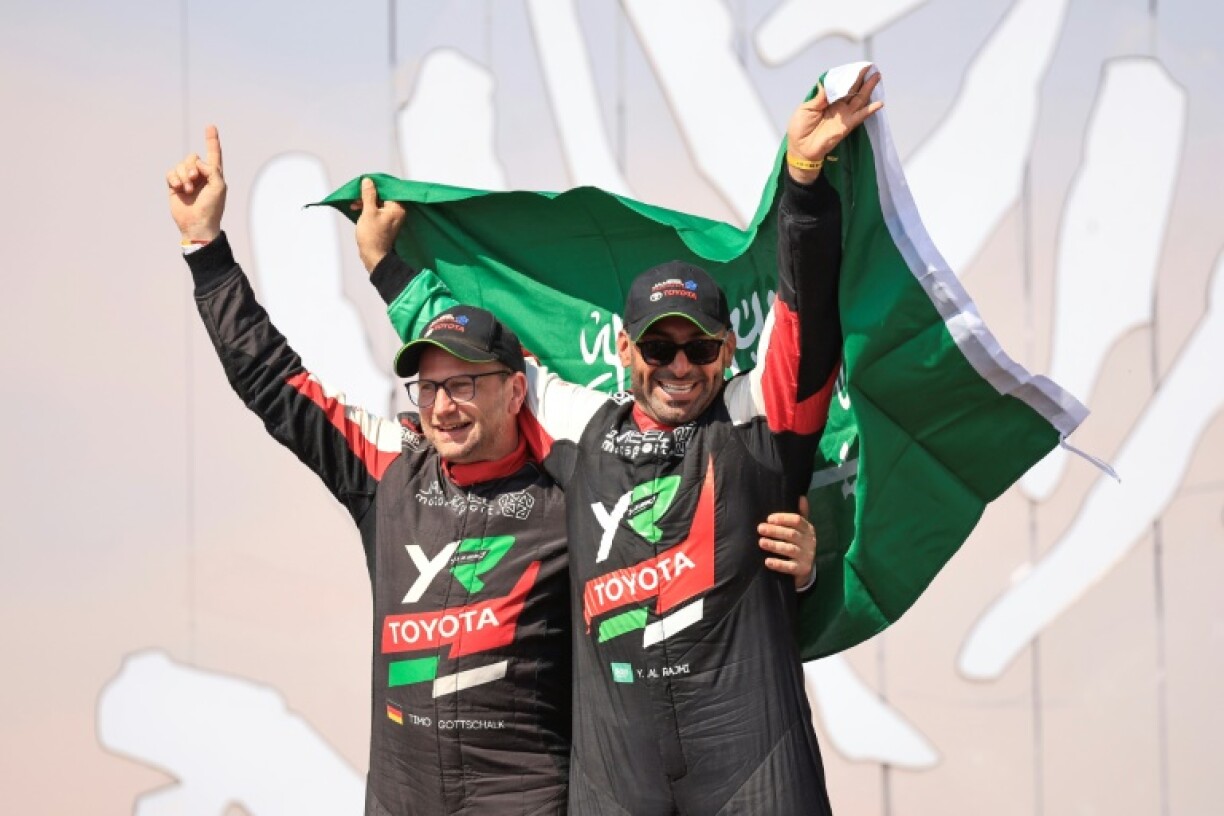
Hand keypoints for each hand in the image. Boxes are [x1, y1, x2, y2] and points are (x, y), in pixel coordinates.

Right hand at [167, 125, 225, 242]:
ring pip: (180, 165)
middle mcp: (200, 175)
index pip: (213, 154)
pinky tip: (179, 188)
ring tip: (188, 189)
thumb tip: (197, 163)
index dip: (212, 140)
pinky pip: (170, 173)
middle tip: (195, 180)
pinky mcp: (175, 186)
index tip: (211, 126)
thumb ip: (212, 170)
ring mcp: (187, 180)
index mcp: (214, 175)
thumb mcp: (219, 187)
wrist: (197, 224)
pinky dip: (175, 178)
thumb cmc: (212, 208)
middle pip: (192, 157)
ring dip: (184, 175)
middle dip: (192, 166)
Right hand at [352, 177, 406, 272]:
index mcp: (397, 208)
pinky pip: (377, 211)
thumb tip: (368, 181)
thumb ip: (369, 195)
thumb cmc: (372, 235)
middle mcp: (397, 212)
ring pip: (379, 203)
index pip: (388, 189)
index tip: (364, 183)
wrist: (373, 256)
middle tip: (356, 196)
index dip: (375, 185)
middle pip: (383, 196)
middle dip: (368, 195)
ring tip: (354, 204)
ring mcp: (392, 218)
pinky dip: (368, 209)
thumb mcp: (368, 212)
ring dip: (366, 202)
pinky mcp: (386, 223)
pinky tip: (357, 209)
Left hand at [759, 495, 815, 587]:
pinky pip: (789, 567)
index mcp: (808, 529)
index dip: (783, 518)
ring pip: (790, 549)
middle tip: (760, 528)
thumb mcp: (802, 529)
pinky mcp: (802, 569)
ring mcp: (806, 556)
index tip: (769, 518)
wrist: (806, 569)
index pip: (797, 520)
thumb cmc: (800, 544)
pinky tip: (767, 561)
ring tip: (761, 542)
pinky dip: (778, 564)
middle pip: (792, 534)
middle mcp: (809, 542)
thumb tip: (801, 497)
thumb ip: (801, 514)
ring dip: (775, 545)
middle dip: (775, 531)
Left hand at [786, 65, 883, 182]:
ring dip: (868, 88)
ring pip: (859, 98)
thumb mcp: (806, 108)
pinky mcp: (847, 125)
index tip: (855, 66)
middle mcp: (837, 105)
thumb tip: (826, 82)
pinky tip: (880, 103)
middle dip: (861, 78)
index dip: (847, 76)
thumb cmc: (800, 128)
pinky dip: (870, 110)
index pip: (839, 85)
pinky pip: (861, 116)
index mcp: (826, 100)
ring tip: (877, 76)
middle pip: (852, 89)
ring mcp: (843, 115)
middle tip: (870, 66)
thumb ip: (819, 96)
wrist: (801, 149)